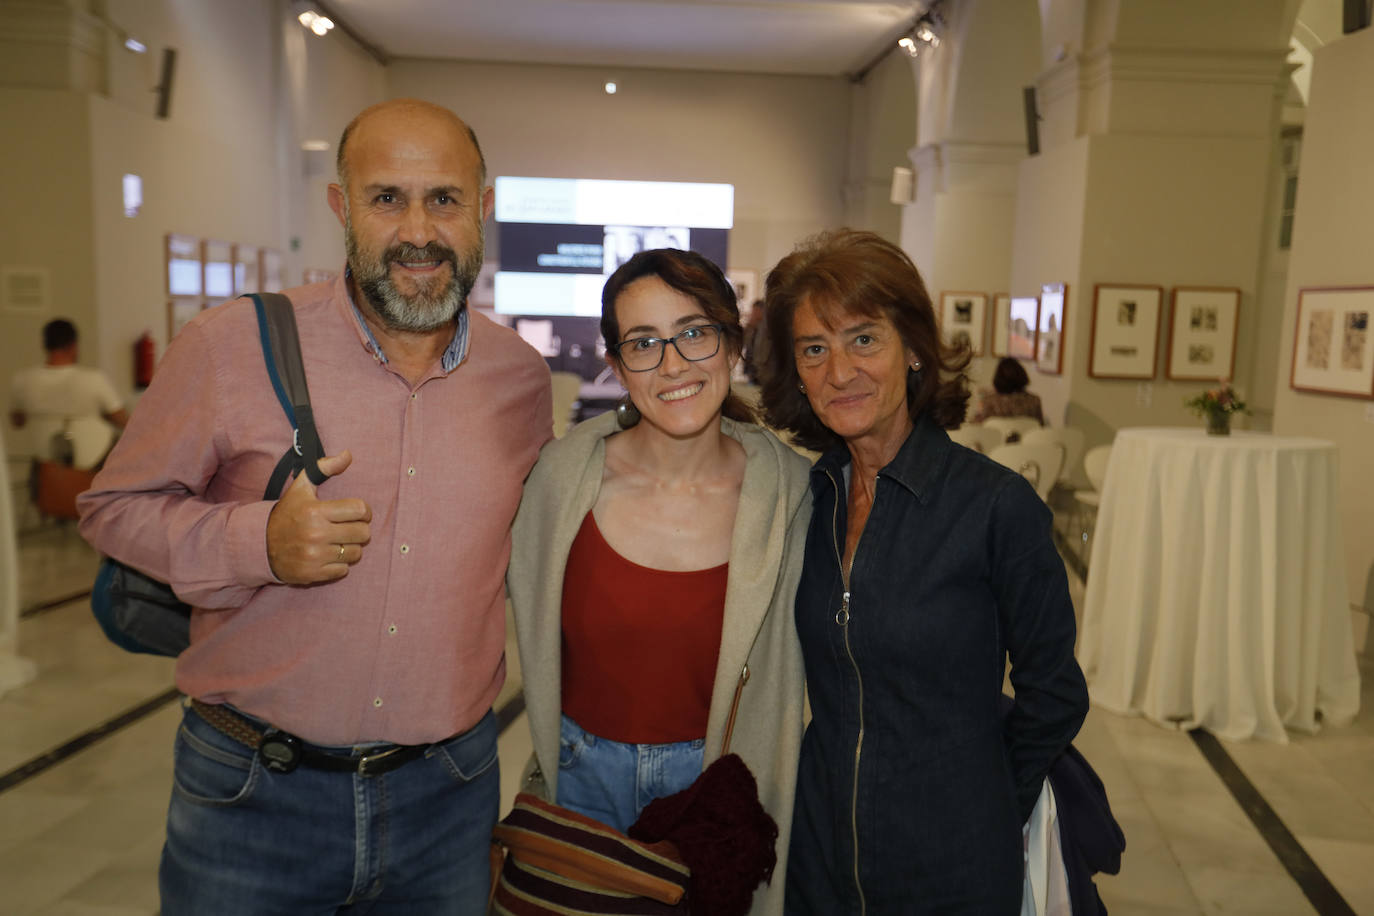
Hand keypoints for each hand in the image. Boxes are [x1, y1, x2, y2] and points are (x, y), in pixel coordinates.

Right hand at [266, 450, 371, 584]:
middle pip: (363, 533)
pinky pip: (343, 571)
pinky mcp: (312, 574)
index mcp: (315, 511)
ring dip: (351, 548)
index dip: (364, 511)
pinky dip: (340, 565)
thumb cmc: (286, 514)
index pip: (360, 510)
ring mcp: (314, 556)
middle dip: (360, 529)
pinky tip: (328, 556)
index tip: (357, 513)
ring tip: (338, 542)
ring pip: (355, 553)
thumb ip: (323, 468)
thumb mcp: (300, 488)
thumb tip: (348, 454)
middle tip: (349, 528)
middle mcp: (316, 534)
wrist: (259, 545)